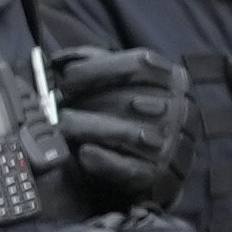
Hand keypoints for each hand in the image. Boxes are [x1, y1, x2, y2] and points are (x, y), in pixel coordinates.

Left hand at [43, 47, 189, 207]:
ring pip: (126, 133)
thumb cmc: (137, 112)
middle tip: (53, 104)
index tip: (67, 76)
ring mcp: (169, 143)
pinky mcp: (155, 172)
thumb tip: (61, 59)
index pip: (139, 65)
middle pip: (127, 99)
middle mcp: (177, 109)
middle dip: (85, 100)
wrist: (166, 157)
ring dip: (87, 127)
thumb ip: (99, 63)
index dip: (99, 68)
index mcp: (173, 79)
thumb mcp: (128, 80)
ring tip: (59, 125)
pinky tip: (83, 152)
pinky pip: (127, 167)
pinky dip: (103, 159)